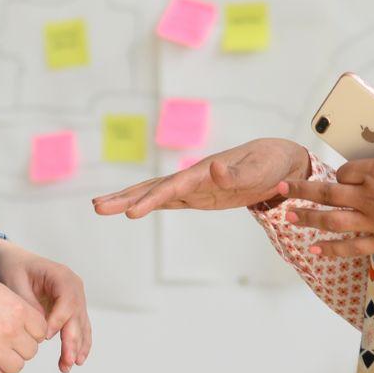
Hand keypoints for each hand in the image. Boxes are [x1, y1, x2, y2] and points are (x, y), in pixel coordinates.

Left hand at [0, 240, 93, 371]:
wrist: (13, 263)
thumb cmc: (13, 268)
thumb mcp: (14, 280)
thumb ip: (27, 301)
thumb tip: (40, 326)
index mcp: (62, 276)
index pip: (68, 301)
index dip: (58, 320)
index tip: (45, 337)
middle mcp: (74, 287)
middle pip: (78, 316)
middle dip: (72, 340)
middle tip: (67, 361)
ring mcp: (75, 299)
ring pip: (81, 326)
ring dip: (76, 347)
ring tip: (67, 366)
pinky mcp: (71, 310)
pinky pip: (79, 328)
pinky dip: (78, 344)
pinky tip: (76, 360)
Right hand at [0, 271, 49, 372]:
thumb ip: (13, 305)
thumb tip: (24, 320)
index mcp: (17, 309)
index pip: (41, 330)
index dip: (30, 331)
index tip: (17, 329)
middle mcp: (11, 330)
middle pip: (31, 350)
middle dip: (19, 347)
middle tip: (1, 340)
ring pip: (17, 366)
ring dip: (8, 361)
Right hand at [91, 137, 313, 216]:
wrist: (277, 161)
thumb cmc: (269, 164)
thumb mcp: (259, 170)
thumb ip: (236, 174)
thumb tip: (212, 170)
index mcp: (203, 171)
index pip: (172, 187)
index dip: (151, 199)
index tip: (130, 211)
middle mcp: (193, 177)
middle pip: (153, 187)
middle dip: (125, 197)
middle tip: (96, 207)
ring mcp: (192, 186)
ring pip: (154, 192)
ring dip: (128, 199)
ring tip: (98, 207)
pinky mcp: (197, 195)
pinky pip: (167, 200)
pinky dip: (146, 203)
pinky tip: (128, 207)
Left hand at [278, 95, 373, 265]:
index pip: (346, 170)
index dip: (341, 171)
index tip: (343, 173)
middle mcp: (368, 199)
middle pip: (328, 193)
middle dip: (301, 190)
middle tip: (279, 188)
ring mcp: (372, 222)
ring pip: (332, 220)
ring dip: (308, 218)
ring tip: (287, 217)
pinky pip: (351, 246)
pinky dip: (331, 248)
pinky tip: (314, 249)